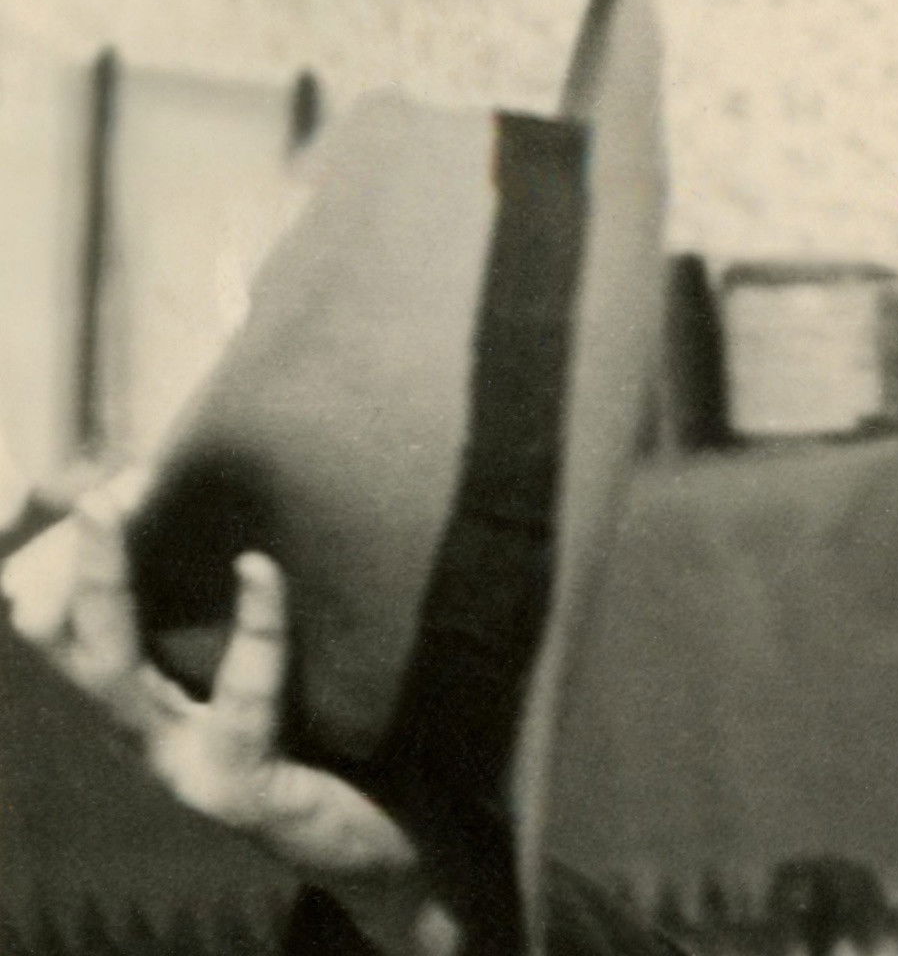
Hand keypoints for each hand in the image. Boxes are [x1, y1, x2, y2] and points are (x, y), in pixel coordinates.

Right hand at [3, 472, 459, 954]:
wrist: (398, 847)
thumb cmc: (349, 749)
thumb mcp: (286, 678)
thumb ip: (258, 624)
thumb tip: (270, 514)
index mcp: (156, 704)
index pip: (82, 627)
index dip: (82, 557)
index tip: (117, 476)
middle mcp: (150, 737)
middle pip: (73, 640)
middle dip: (78, 560)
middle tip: (95, 487)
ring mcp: (183, 768)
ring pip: (112, 669)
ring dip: (105, 578)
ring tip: (114, 500)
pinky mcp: (236, 792)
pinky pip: (237, 700)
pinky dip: (253, 628)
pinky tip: (262, 571)